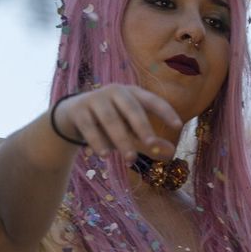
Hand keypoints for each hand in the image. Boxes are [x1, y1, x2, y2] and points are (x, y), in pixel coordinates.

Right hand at [55, 85, 181, 162]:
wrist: (72, 116)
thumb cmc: (109, 123)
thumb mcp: (130, 132)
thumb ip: (149, 142)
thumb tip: (171, 153)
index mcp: (132, 94)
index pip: (152, 100)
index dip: (165, 111)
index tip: (178, 125)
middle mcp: (115, 92)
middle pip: (132, 108)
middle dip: (143, 127)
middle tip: (152, 146)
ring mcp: (95, 99)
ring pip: (111, 119)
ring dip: (121, 140)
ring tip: (130, 159)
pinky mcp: (79, 110)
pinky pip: (89, 126)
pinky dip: (97, 141)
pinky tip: (104, 155)